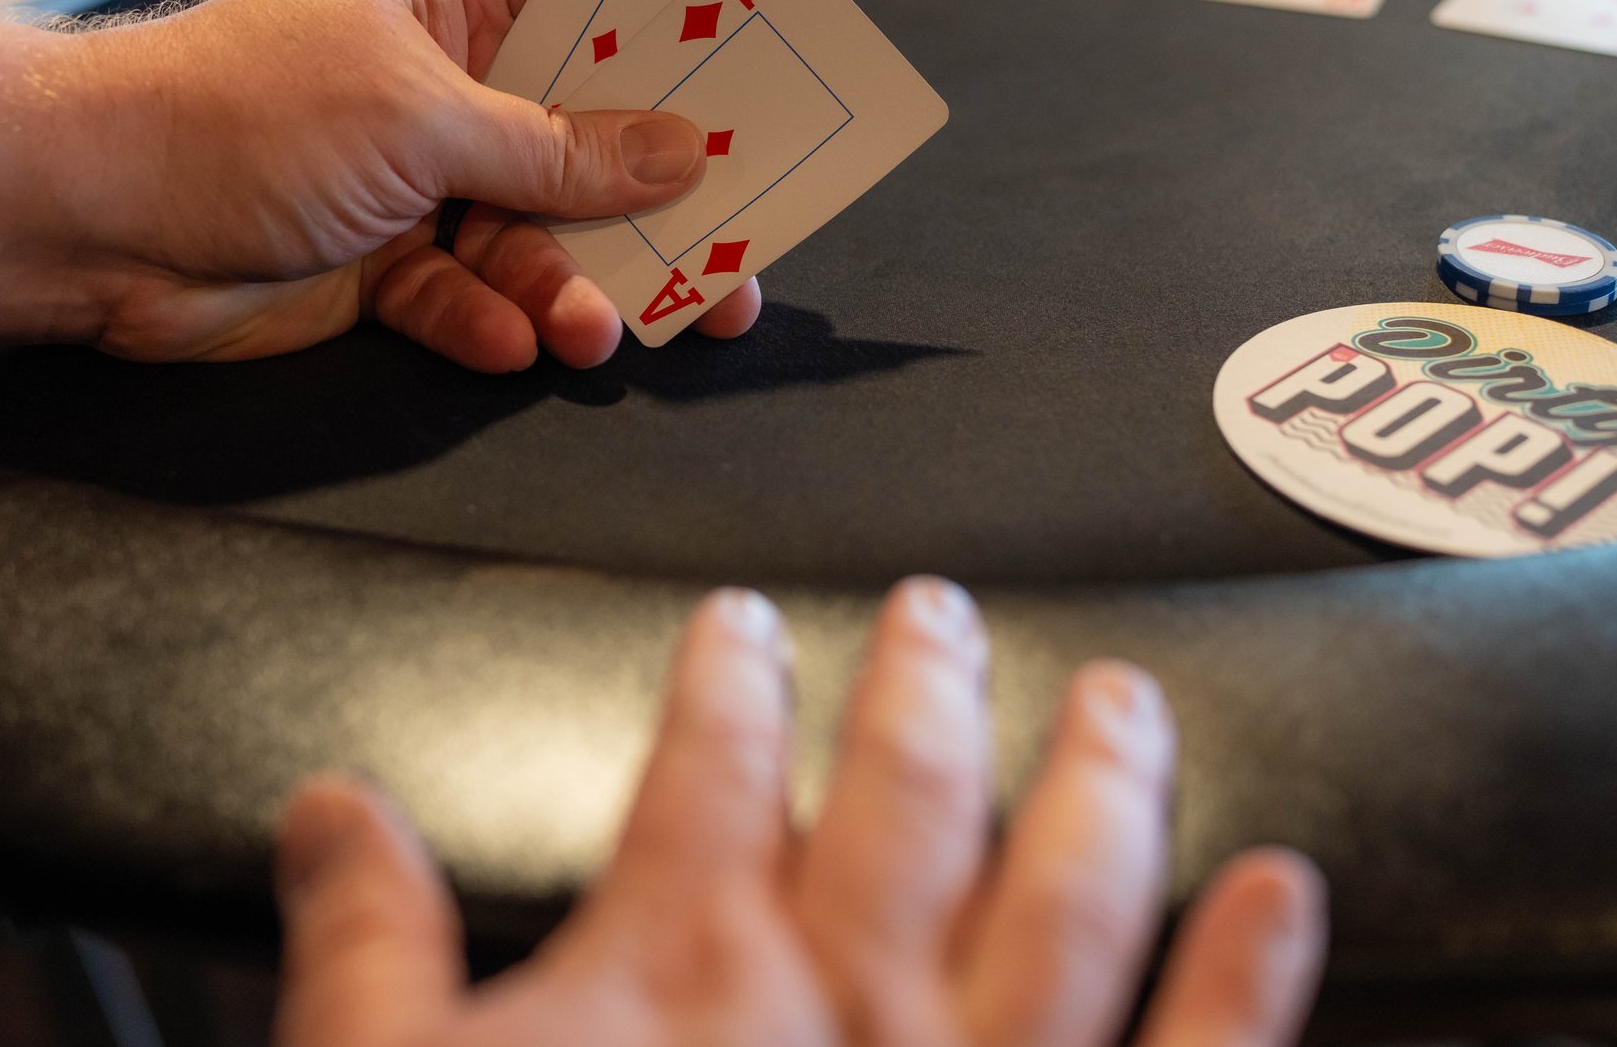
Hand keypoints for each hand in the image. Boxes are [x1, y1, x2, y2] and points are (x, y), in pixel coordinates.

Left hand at [43, 0, 759, 369]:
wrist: (88, 213)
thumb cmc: (244, 114)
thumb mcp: (421, 118)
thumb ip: (556, 149)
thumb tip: (681, 151)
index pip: (600, 8)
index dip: (685, 51)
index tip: (771, 93)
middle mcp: (446, 83)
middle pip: (588, 143)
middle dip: (655, 209)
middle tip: (735, 270)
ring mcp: (415, 178)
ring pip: (537, 236)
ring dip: (575, 285)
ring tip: (602, 331)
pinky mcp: (380, 264)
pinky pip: (466, 295)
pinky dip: (489, 320)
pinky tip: (507, 340)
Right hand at [274, 580, 1326, 1046]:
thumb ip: (367, 951)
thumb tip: (336, 814)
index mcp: (690, 969)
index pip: (709, 765)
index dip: (724, 679)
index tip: (740, 627)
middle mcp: (850, 1003)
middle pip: (905, 795)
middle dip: (925, 689)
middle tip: (942, 613)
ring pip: (1068, 891)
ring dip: (1100, 781)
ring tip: (1121, 700)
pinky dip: (1245, 973)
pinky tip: (1281, 892)